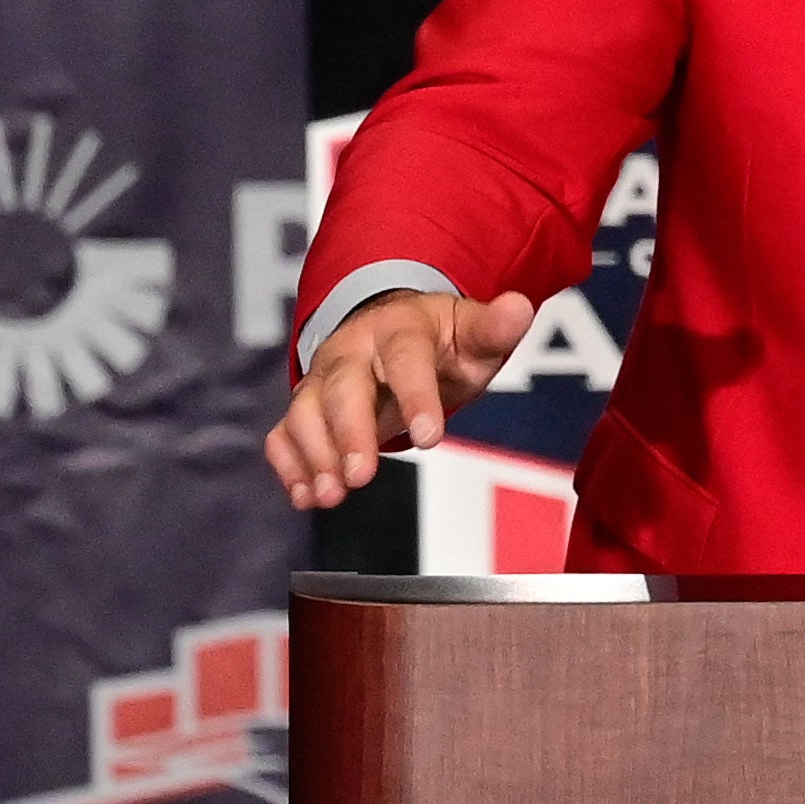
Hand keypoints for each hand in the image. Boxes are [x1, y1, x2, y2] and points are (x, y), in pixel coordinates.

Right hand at [264, 289, 536, 510]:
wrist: (394, 332)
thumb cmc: (439, 340)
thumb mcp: (471, 333)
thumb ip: (493, 329)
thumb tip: (519, 308)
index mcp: (399, 328)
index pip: (405, 358)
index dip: (416, 397)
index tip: (430, 439)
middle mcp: (352, 351)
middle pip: (342, 387)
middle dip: (348, 433)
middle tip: (360, 477)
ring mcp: (323, 379)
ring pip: (305, 411)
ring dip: (314, 455)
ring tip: (329, 495)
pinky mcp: (306, 407)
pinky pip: (285, 433)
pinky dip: (289, 465)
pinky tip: (305, 495)